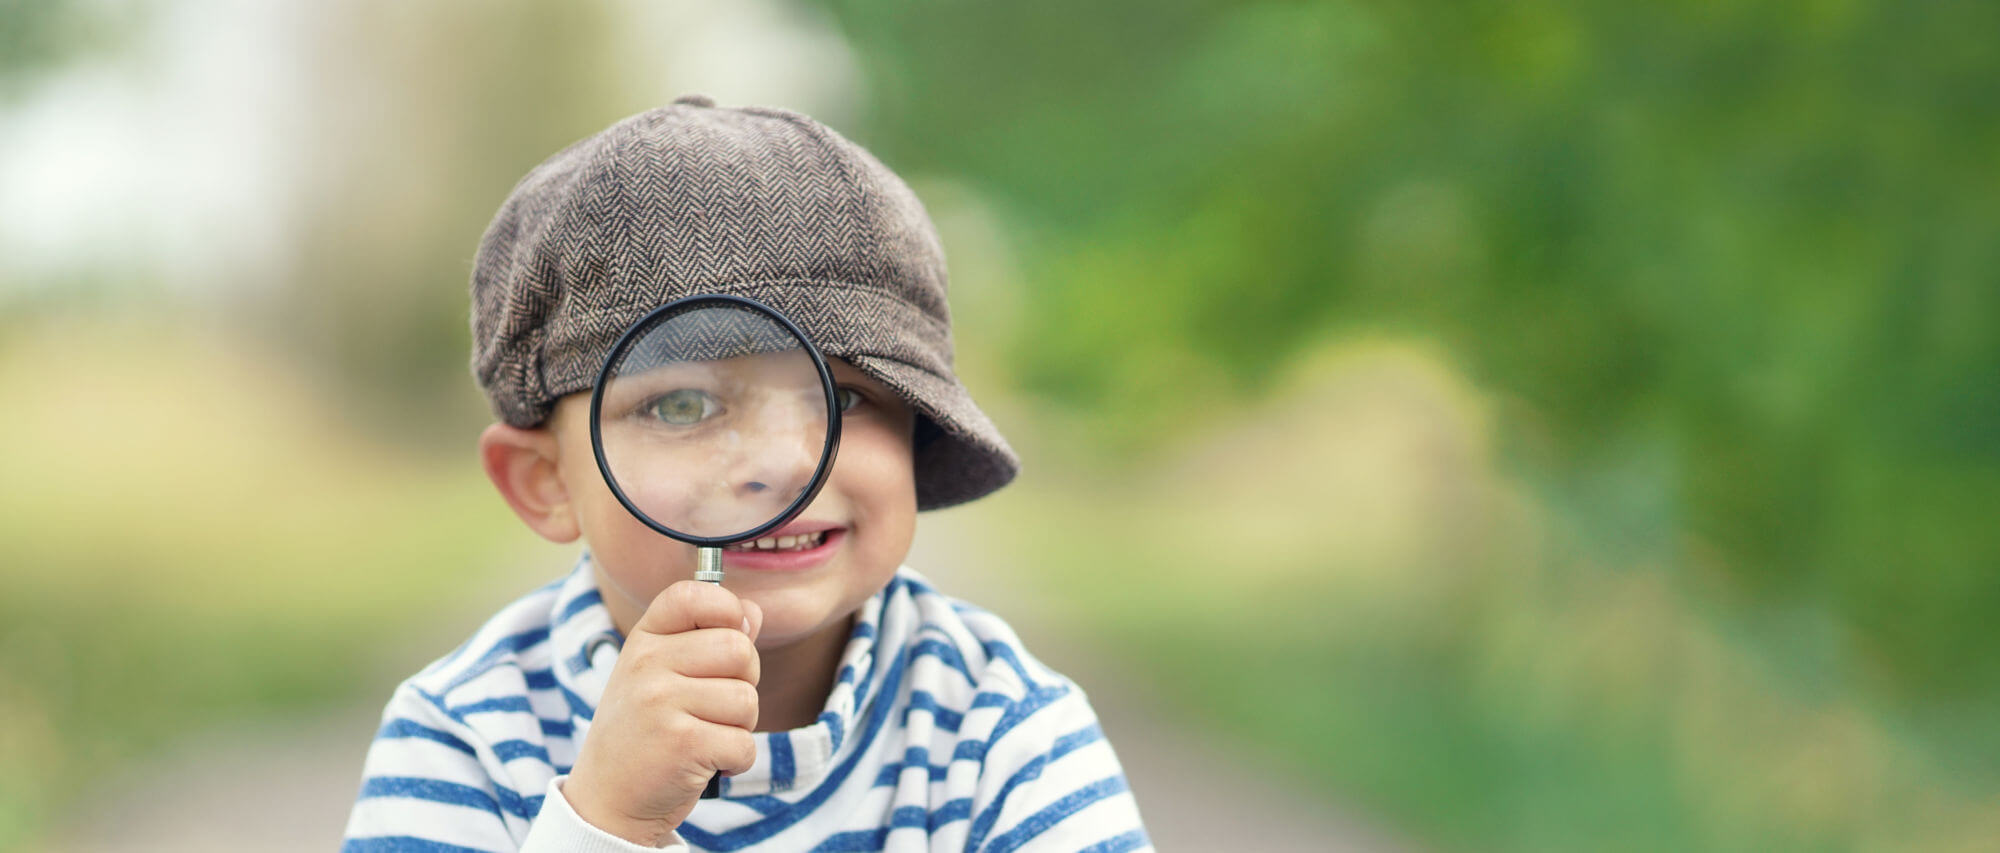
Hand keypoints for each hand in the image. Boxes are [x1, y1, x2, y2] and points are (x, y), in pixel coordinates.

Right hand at [563, 580, 763, 845]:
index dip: (727, 609)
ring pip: (747, 699)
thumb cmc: (644, 732)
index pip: (694, 595)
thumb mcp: (661, 676)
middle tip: (716, 708)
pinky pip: (744, 743)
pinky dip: (736, 760)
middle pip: (739, 649)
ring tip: (705, 737)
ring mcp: (661, 703)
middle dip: (744, 682)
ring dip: (739, 727)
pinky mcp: (681, 743)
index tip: (730, 636)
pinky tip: (707, 763)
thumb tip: (753, 611)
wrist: (607, 800)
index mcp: (644, 640)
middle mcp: (647, 664)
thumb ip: (708, 639)